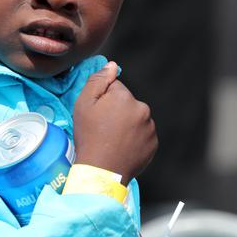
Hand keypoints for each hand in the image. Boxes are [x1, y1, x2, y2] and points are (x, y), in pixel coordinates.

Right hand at [71, 62, 157, 184]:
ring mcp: (150, 128)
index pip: (114, 88)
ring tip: (112, 139)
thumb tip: (111, 66)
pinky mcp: (153, 144)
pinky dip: (134, 138)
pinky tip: (122, 146)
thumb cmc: (90, 138)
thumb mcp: (84, 104)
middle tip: (103, 128)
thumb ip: (98, 80)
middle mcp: (142, 109)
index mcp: (125, 97)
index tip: (97, 114)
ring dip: (126, 124)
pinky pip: (142, 134)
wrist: (101, 171)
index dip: (103, 99)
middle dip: (116, 110)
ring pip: (135, 118)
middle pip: (127, 102)